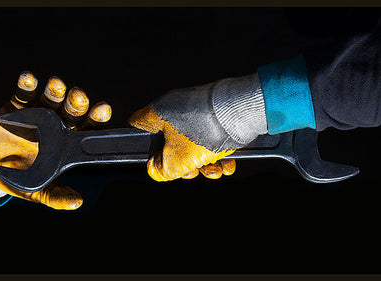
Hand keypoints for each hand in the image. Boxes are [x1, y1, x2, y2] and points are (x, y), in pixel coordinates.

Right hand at [0, 71, 111, 209]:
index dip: (97, 118)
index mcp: (69, 142)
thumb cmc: (21, 178)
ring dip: (55, 91)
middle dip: (76, 103)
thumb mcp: (38, 190)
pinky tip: (28, 79)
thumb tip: (77, 203)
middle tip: (79, 96)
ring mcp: (39, 112)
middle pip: (73, 110)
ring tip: (56, 85)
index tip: (104, 109)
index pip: (88, 128)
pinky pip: (24, 93)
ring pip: (52, 99)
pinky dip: (26, 85)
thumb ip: (56, 196)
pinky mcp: (18, 106)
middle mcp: (58, 124)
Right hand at [128, 73, 267, 181]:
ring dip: (203, 163)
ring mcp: (195, 111)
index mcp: (158, 114)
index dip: (141, 145)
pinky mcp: (214, 114)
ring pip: (192, 144)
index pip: (137, 127)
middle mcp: (175, 109)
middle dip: (182, 163)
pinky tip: (226, 164)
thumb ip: (161, 169)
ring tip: (215, 170)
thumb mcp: (178, 160)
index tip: (151, 160)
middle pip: (168, 143)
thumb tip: (155, 171)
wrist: (243, 113)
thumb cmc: (207, 129)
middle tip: (192, 171)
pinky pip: (210, 137)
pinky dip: (217, 153)